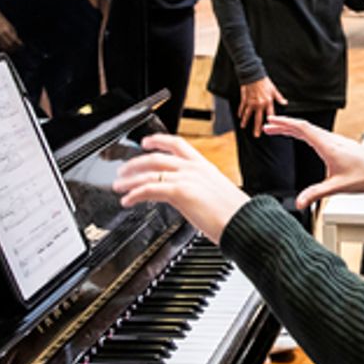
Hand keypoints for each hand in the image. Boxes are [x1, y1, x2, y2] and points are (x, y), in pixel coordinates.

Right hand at [0, 11, 22, 51]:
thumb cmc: (5, 23)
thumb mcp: (11, 27)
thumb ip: (15, 35)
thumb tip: (19, 43)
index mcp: (6, 31)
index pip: (14, 40)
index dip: (19, 44)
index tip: (22, 45)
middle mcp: (1, 35)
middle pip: (10, 45)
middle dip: (15, 47)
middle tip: (19, 48)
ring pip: (5, 47)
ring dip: (11, 49)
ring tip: (15, 49)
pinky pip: (1, 47)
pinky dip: (6, 49)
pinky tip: (10, 48)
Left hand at [113, 133, 249, 242]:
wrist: (244, 222)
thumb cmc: (234, 214)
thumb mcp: (216, 193)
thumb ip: (199, 190)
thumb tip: (188, 197)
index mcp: (203, 166)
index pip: (177, 144)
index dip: (158, 140)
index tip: (146, 141)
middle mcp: (193, 168)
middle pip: (156, 157)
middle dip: (135, 163)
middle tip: (123, 171)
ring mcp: (186, 178)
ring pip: (149, 173)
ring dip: (129, 180)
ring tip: (119, 187)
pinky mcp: (180, 192)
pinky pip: (150, 189)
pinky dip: (134, 194)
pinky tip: (127, 200)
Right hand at [238, 76, 285, 136]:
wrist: (253, 74)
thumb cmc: (265, 81)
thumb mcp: (274, 89)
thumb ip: (279, 98)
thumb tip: (285, 103)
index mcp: (268, 102)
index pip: (270, 115)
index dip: (270, 123)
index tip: (270, 128)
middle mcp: (259, 104)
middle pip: (258, 119)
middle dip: (257, 128)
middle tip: (257, 135)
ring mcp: (251, 103)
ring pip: (248, 115)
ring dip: (245, 121)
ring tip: (243, 127)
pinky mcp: (245, 99)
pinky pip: (242, 108)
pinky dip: (240, 112)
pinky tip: (239, 116)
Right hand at [263, 115, 363, 209]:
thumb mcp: (337, 187)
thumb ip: (315, 194)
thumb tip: (299, 203)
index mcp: (328, 146)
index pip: (303, 129)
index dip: (285, 124)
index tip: (272, 122)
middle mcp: (331, 140)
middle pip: (303, 127)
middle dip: (284, 125)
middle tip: (268, 127)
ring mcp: (336, 140)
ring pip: (311, 130)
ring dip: (293, 129)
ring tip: (279, 131)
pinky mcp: (340, 144)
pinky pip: (318, 134)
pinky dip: (304, 133)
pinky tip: (301, 137)